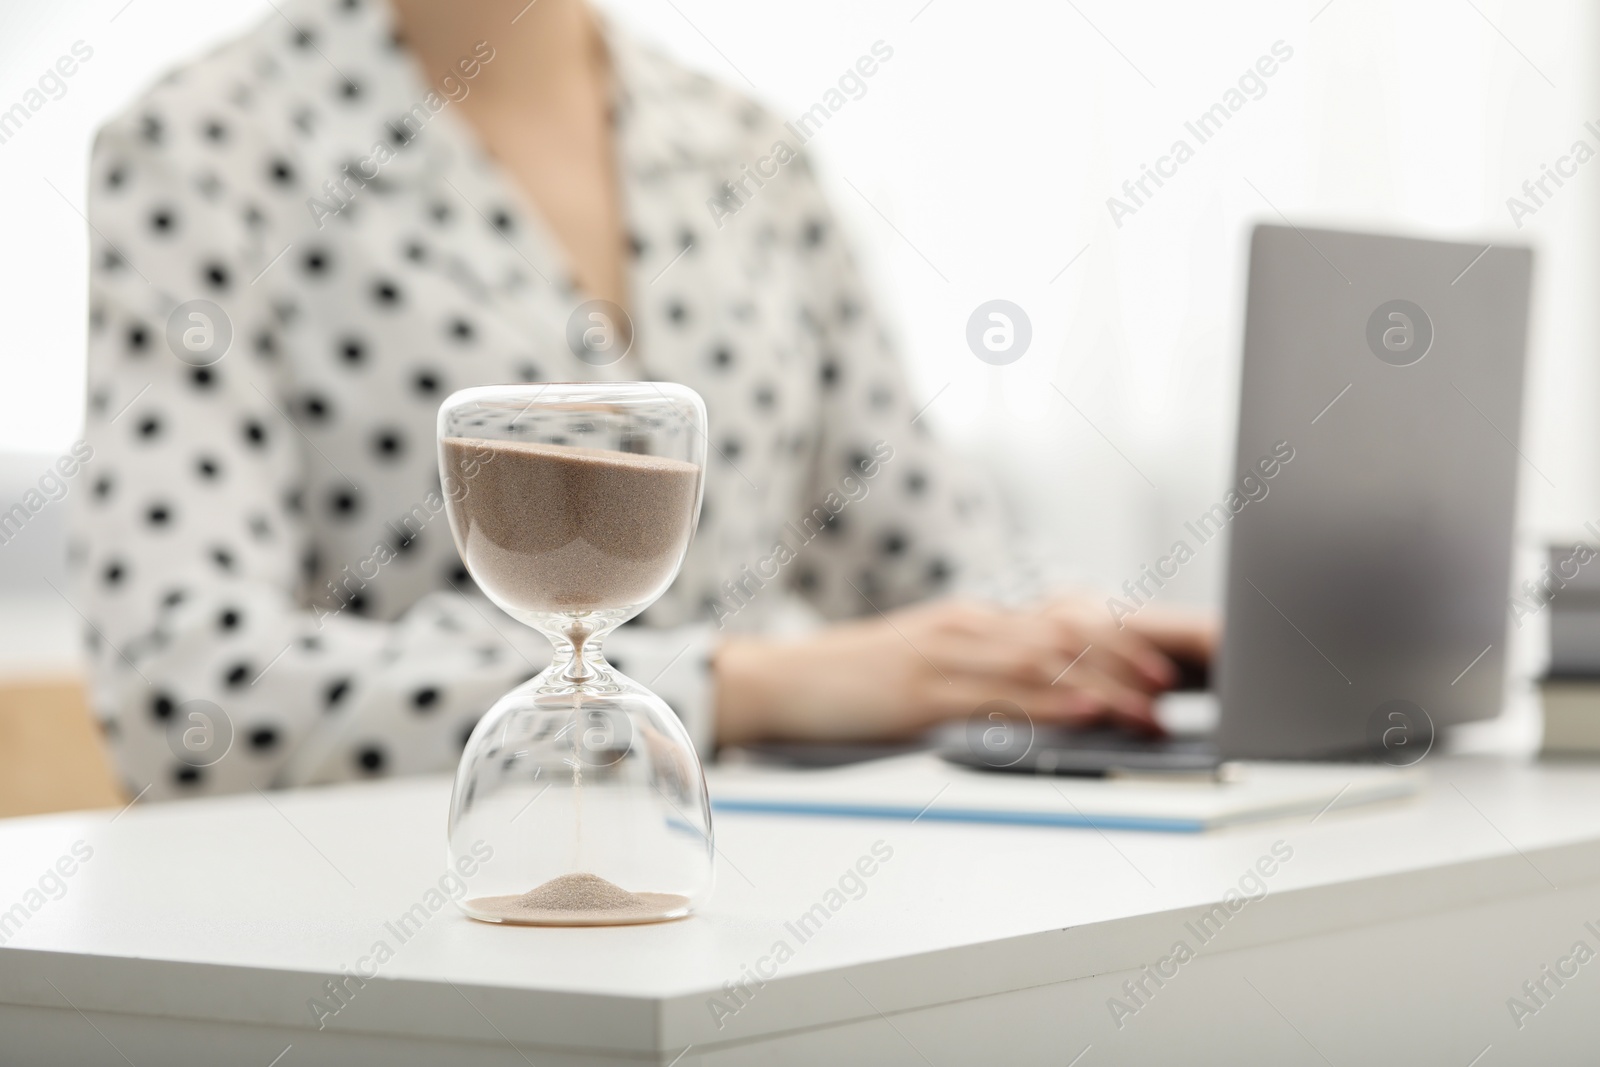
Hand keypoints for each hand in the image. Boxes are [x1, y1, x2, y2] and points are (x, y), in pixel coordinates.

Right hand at [713, 597, 1210, 745]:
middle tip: (1175, 684)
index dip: (1118, 640)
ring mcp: (945, 659)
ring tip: (1151, 708)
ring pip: (1043, 664)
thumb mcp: (924, 661)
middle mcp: (965, 630)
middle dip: (1127, 659)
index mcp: (969, 621)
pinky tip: (1086, 713)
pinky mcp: (924, 694)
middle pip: (1064, 636)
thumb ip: (979, 668)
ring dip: (1106, 686)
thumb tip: (1039, 689)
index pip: (1058, 621)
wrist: (780, 682)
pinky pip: (1000, 699)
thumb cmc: (852, 679)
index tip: (1163, 662)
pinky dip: (1051, 705)